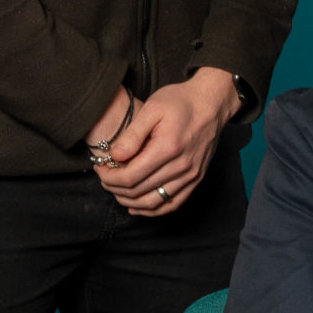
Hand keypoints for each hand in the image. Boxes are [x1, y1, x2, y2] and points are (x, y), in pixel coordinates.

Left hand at [96, 67, 240, 216]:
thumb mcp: (152, 108)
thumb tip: (114, 156)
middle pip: (138, 191)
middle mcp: (181, 166)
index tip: (100, 167)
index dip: (109, 177)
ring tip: (116, 190)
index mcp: (167, 148)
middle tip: (104, 177)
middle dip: (115, 188)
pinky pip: (172, 204)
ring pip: (153, 203)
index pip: (130, 177)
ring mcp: (191, 175)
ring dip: (129, 201)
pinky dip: (152, 210)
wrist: (212, 103)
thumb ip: (132, 135)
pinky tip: (136, 206)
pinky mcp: (196, 179)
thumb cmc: (181, 102)